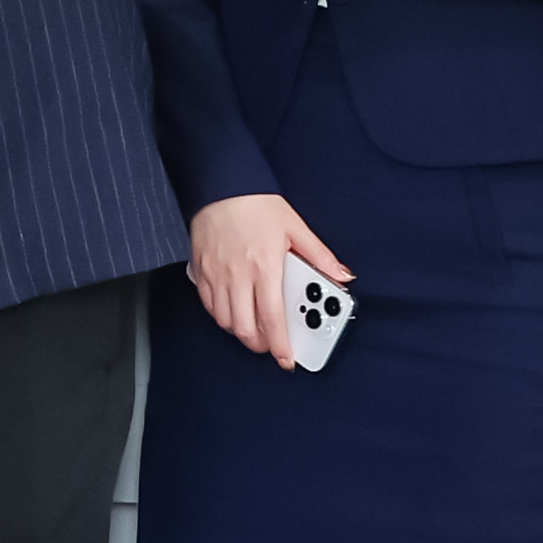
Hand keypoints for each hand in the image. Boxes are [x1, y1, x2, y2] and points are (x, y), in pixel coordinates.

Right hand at [185, 193, 347, 361]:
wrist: (220, 184)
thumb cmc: (256, 204)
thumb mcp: (295, 226)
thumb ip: (319, 255)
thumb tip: (342, 275)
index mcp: (264, 266)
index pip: (271, 317)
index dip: (279, 344)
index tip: (286, 358)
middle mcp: (237, 274)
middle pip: (244, 327)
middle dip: (259, 344)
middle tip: (272, 344)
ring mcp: (215, 274)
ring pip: (224, 320)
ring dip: (240, 331)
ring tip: (254, 328)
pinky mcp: (200, 270)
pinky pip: (208, 305)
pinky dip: (221, 316)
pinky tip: (233, 311)